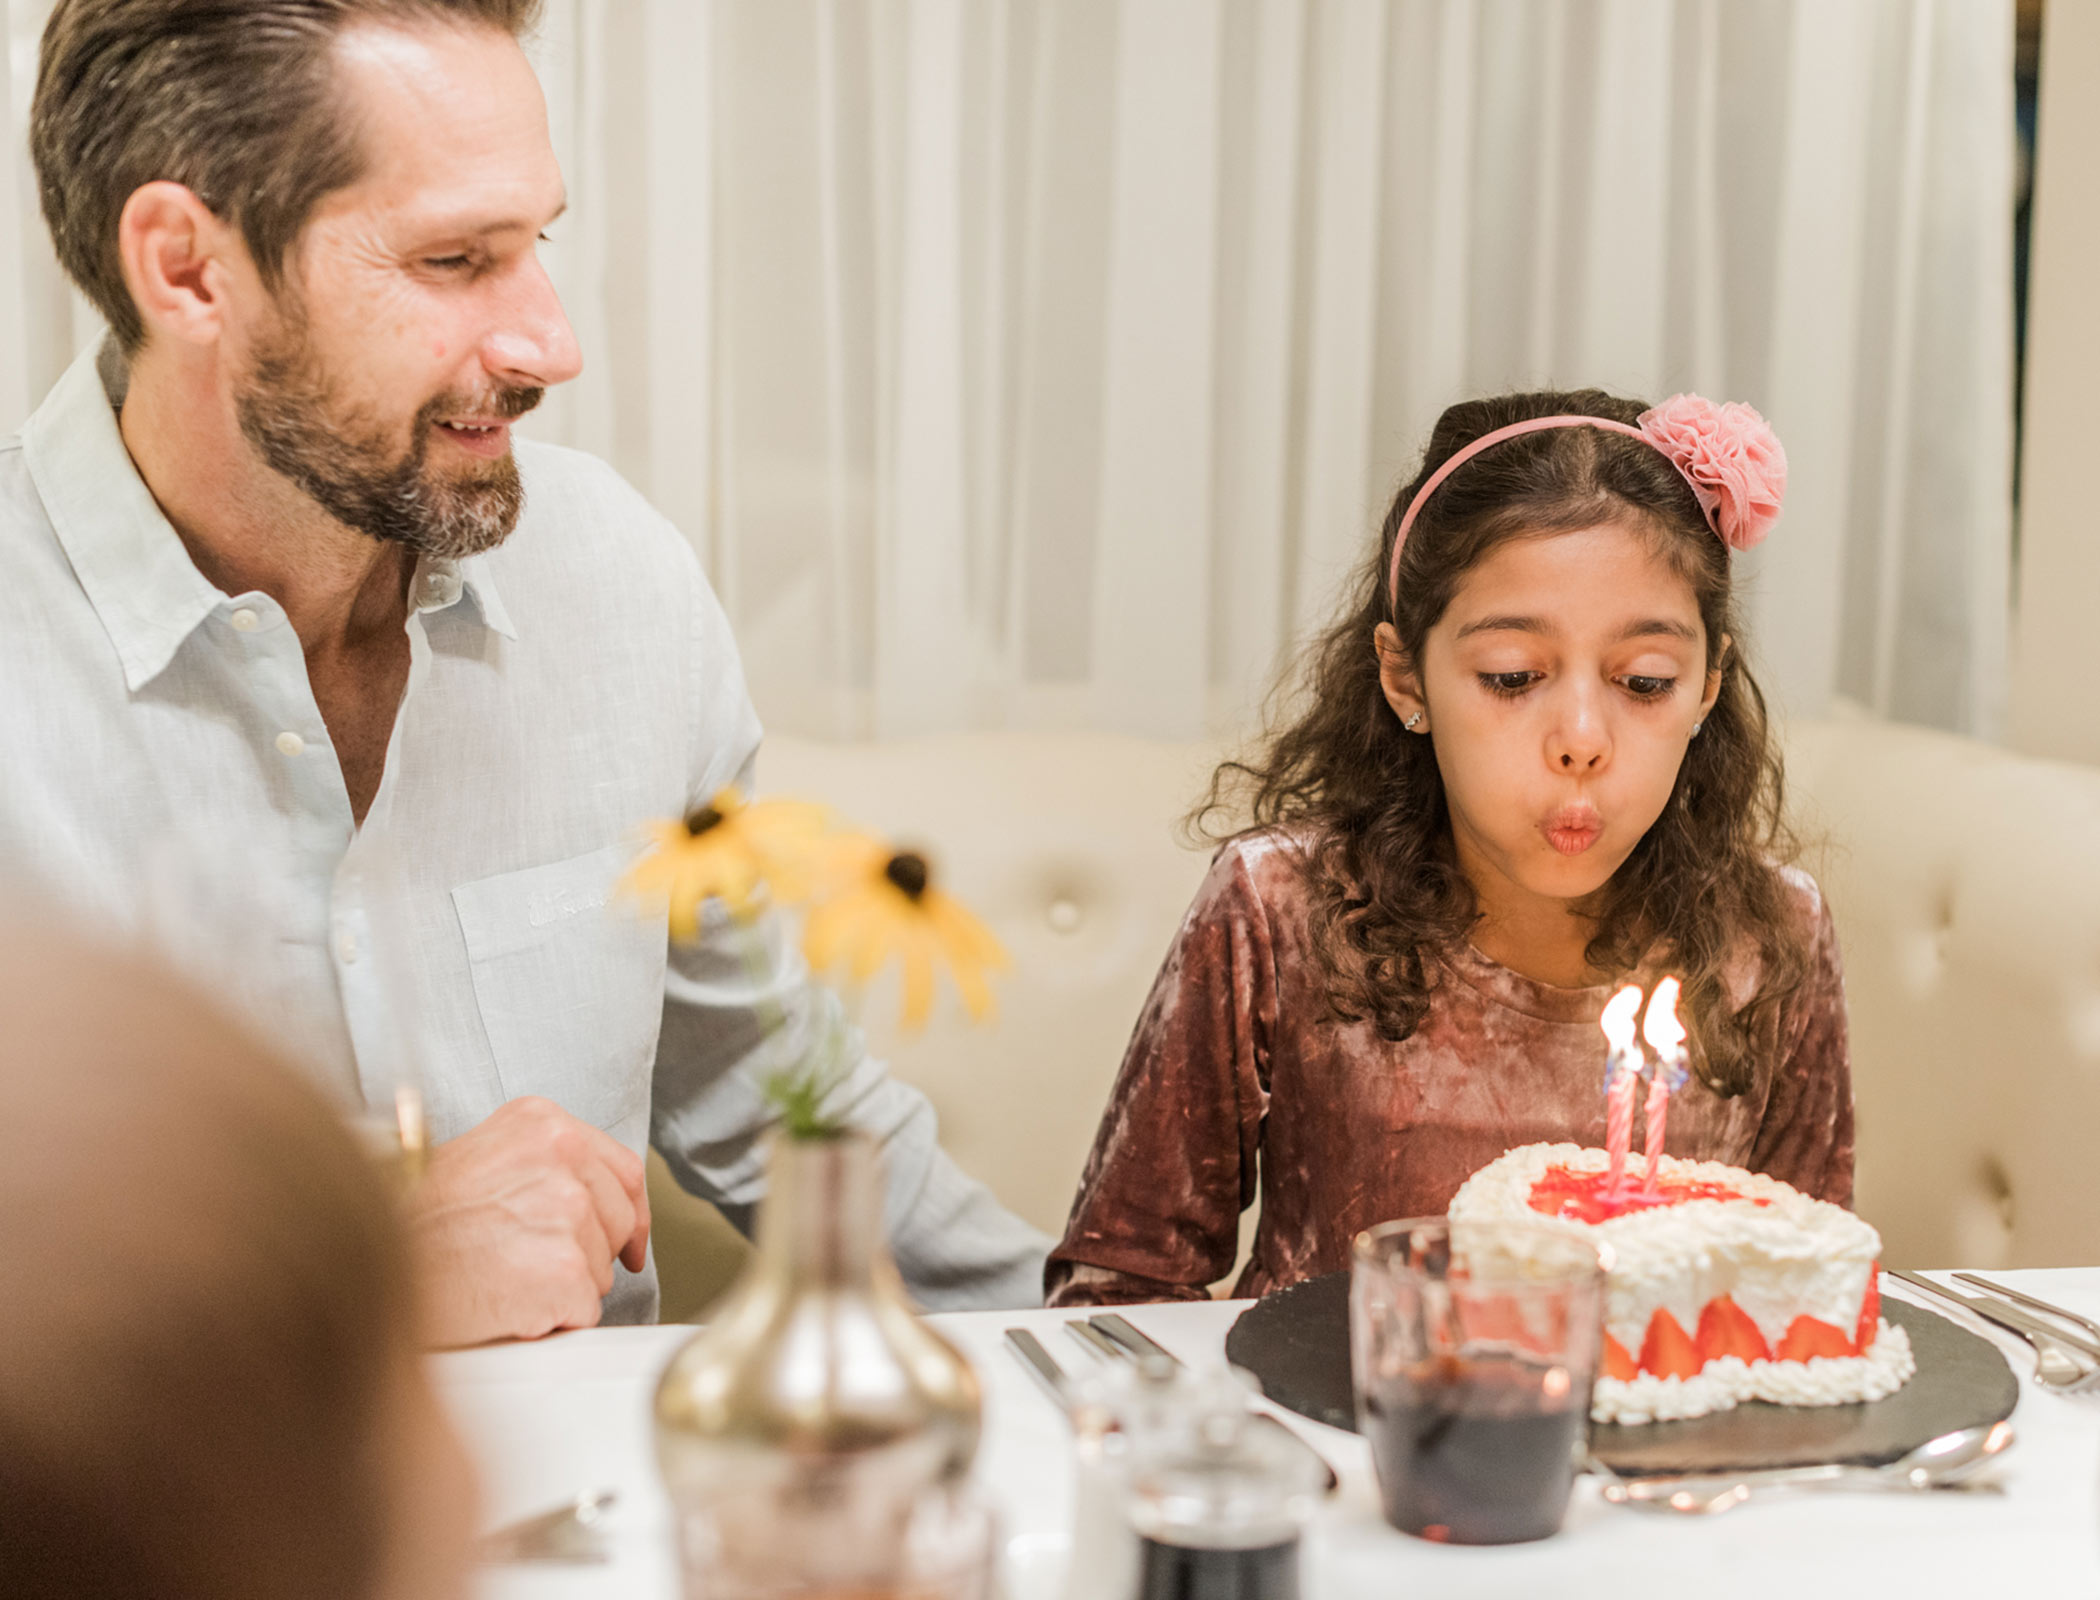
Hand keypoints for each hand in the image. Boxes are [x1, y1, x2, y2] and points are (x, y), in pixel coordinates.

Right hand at [407, 1096, 651, 1346]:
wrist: (363, 1264)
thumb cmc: (414, 1222)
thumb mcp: (482, 1158)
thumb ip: (542, 1165)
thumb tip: (596, 1197)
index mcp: (541, 1122)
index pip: (623, 1171)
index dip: (629, 1215)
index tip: (628, 1243)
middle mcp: (560, 1155)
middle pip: (617, 1221)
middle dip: (587, 1254)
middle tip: (526, 1265)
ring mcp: (565, 1210)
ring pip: (601, 1269)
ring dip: (561, 1288)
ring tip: (501, 1278)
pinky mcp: (562, 1269)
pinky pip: (582, 1311)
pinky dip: (549, 1322)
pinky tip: (504, 1304)